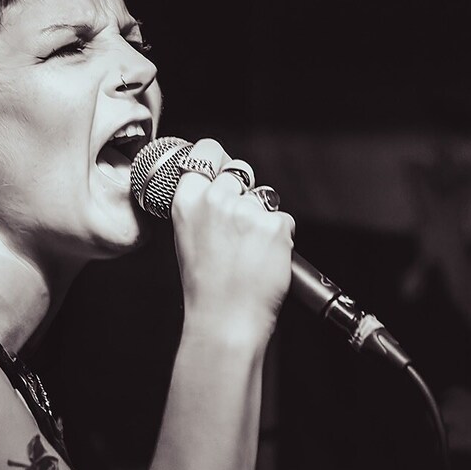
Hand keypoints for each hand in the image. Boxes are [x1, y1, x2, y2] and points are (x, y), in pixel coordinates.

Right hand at [170, 139, 294, 340]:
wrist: (225, 318)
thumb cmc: (206, 285)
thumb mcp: (188, 237)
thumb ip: (202, 205)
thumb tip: (223, 182)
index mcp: (187, 201)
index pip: (207, 151)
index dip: (218, 159)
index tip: (222, 170)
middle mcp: (214, 200)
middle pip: (240, 171)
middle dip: (245, 193)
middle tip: (239, 228)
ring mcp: (245, 211)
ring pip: (265, 197)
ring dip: (263, 217)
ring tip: (249, 250)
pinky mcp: (274, 225)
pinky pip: (283, 219)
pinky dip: (280, 238)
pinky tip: (263, 258)